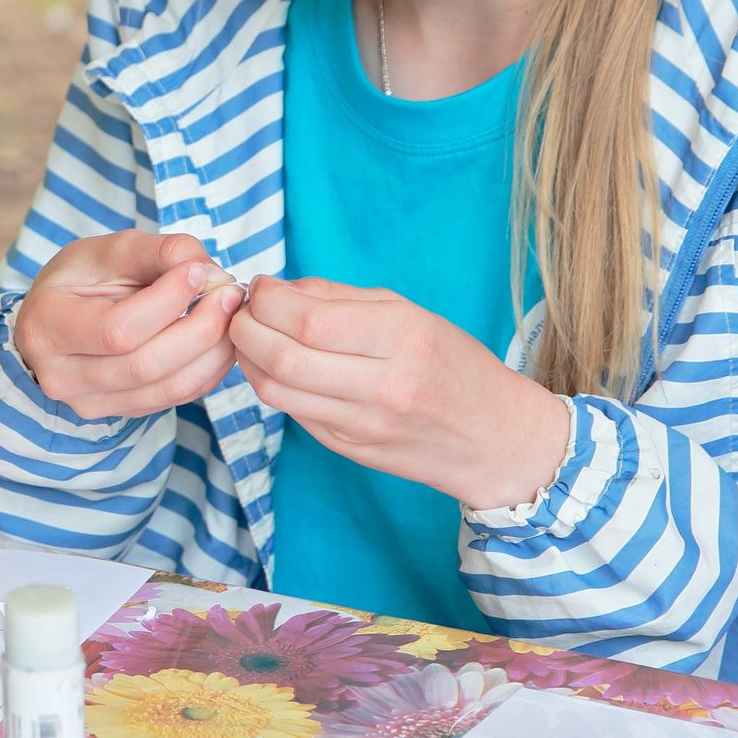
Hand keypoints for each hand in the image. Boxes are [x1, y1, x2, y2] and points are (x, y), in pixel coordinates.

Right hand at [10, 230, 247, 419]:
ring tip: (229, 313)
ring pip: (168, 387)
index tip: (198, 271)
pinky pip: (176, 398)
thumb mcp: (107, 250)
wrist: (53, 320)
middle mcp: (62, 377)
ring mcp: (90, 403)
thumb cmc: (79, 279)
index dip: (167, 301)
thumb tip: (211, 273)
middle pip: (146, 365)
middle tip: (229, 293)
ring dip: (212, 350)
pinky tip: (218, 339)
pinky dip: (208, 368)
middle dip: (201, 327)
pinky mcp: (119, 413)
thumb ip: (159, 251)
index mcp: (46, 328)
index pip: (117, 330)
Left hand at [228, 275, 569, 510]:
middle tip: (241, 311)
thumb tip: (275, 288)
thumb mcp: (409, 313)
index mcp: (402, 338)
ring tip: (250, 336)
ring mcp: (364, 425)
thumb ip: (339, 298)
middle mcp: (383, 385)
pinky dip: (271, 386)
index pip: (307, 320)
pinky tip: (274, 366)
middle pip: (282, 357)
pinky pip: (293, 414)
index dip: (267, 300)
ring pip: (276, 392)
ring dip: (248, 359)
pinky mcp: (351, 450)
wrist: (495, 438)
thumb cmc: (453, 363)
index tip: (260, 286)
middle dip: (245, 328)